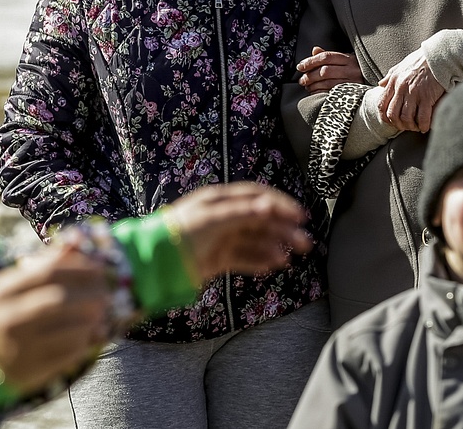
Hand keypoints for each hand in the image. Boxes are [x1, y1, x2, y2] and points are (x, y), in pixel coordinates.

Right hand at [0, 243, 109, 392]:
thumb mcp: (18, 283)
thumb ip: (47, 262)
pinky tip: (92, 334)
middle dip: (89, 294)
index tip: (99, 268)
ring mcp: (18, 347)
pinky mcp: (30, 371)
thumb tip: (77, 238)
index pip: (48, 272)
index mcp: (3, 290)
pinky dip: (86, 342)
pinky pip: (67, 355)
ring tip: (102, 313)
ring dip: (91, 320)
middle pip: (58, 300)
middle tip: (106, 293)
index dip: (79, 269)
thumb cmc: (7, 309)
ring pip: (65, 330)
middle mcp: (7, 318)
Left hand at [164, 182, 311, 282]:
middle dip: (283, 229)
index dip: (280, 204)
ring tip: (289, 258)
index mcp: (220, 200)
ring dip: (274, 247)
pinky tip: (272, 265)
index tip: (300, 216)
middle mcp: (223, 216)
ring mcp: (221, 238)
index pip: (256, 196)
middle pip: (259, 220)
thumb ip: (243, 213)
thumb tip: (270, 206)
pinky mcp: (218, 258)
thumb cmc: (182, 232)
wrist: (157, 261)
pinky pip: (244, 258)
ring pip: (255, 240)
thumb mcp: (214, 218)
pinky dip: (259, 261)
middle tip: (305, 243)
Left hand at [297, 47, 363, 93]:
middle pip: (325, 71)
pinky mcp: (353, 93)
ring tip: (307, 87)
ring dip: (314, 85)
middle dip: (310, 76)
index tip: (300, 66)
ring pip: (328, 83)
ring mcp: (354, 82)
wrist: (377, 87)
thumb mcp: (344, 60)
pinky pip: (333, 93)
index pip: (326, 57)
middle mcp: (352, 69)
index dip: (311, 61)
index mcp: (348, 58)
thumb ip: (328, 56)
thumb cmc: (355, 70)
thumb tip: (314, 50)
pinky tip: (315, 93)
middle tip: (302, 80)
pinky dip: (320, 93)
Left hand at [377, 48, 445, 132]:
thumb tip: (380, 84)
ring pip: (406, 118)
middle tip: (405, 126)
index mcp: (394, 81)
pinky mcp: (427, 97)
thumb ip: (390, 76)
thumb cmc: (421, 61)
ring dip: (410, 126)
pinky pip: (422, 117)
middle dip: (398, 124)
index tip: (391, 122)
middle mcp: (401, 88)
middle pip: (393, 114)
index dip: (385, 117)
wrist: (438, 56)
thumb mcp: (401, 66)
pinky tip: (425, 127)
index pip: (382, 104)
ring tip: (415, 127)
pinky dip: (423, 125)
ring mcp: (414, 93)